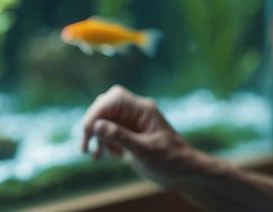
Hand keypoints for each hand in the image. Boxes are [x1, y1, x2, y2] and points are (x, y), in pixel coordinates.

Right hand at [81, 85, 201, 187]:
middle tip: (87, 146)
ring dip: (97, 136)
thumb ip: (121, 137)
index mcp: (143, 110)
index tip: (89, 132)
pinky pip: (110, 131)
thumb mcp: (145, 151)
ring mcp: (133, 122)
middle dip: (94, 124)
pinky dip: (104, 142)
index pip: (114, 99)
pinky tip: (110, 156)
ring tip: (97, 156)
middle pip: (106, 107)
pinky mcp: (130, 133)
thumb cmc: (171, 161)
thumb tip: (96, 125)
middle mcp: (136, 112)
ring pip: (105, 120)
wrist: (185, 173)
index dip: (97, 112)